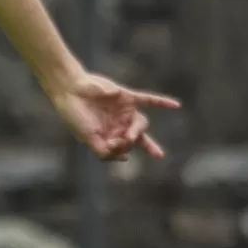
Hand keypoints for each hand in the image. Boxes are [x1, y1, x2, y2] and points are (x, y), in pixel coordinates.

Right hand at [52, 72, 180, 161]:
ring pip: (142, 123)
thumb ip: (103, 151)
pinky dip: (162, 103)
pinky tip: (176, 106)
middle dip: (134, 143)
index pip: (124, 150)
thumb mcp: (87, 138)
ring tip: (130, 135)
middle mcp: (118, 125)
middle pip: (138, 140)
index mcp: (108, 136)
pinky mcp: (128, 97)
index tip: (112, 147)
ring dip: (139, 130)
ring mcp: (124, 111)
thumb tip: (126, 159)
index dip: (121, 151)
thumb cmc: (74, 115)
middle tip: (126, 141)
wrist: (70, 89)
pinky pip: (149, 100)